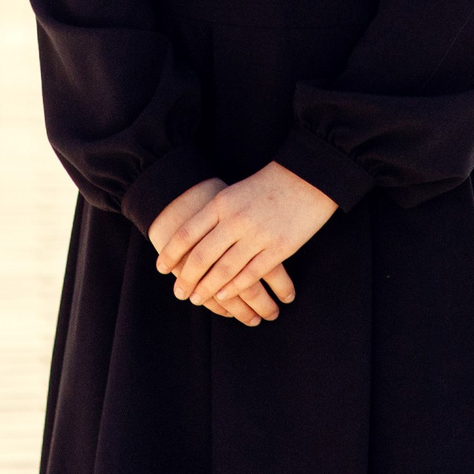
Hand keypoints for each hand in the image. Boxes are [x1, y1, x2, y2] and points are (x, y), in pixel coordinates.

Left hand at [156, 162, 329, 313]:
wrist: (311, 175)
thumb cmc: (271, 183)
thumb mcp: (236, 192)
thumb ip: (216, 213)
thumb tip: (193, 239)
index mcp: (222, 203)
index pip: (187, 234)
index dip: (171, 254)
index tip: (162, 269)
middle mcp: (236, 220)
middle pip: (201, 257)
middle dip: (186, 278)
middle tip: (179, 291)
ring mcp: (258, 235)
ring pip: (224, 270)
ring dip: (207, 288)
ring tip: (197, 298)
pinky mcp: (280, 248)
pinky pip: (251, 274)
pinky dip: (235, 288)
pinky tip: (225, 296)